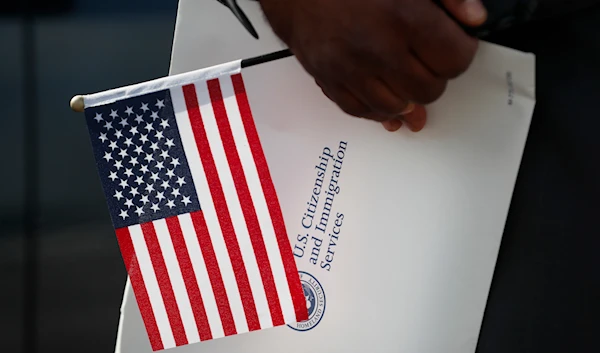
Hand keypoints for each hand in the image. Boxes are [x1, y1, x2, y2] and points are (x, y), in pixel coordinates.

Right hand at [259, 0, 485, 131]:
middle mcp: (377, 49)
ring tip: (407, 81)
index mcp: (403, 18)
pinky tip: (385, 101)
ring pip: (396, 108)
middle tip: (429, 62)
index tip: (454, 45)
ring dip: (407, 98)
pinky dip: (376, 110)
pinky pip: (360, 111)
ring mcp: (350, 70)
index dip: (460, 54)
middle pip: (428, 90)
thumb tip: (474, 19)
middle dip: (435, 78)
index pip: (454, 60)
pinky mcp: (329, 81)